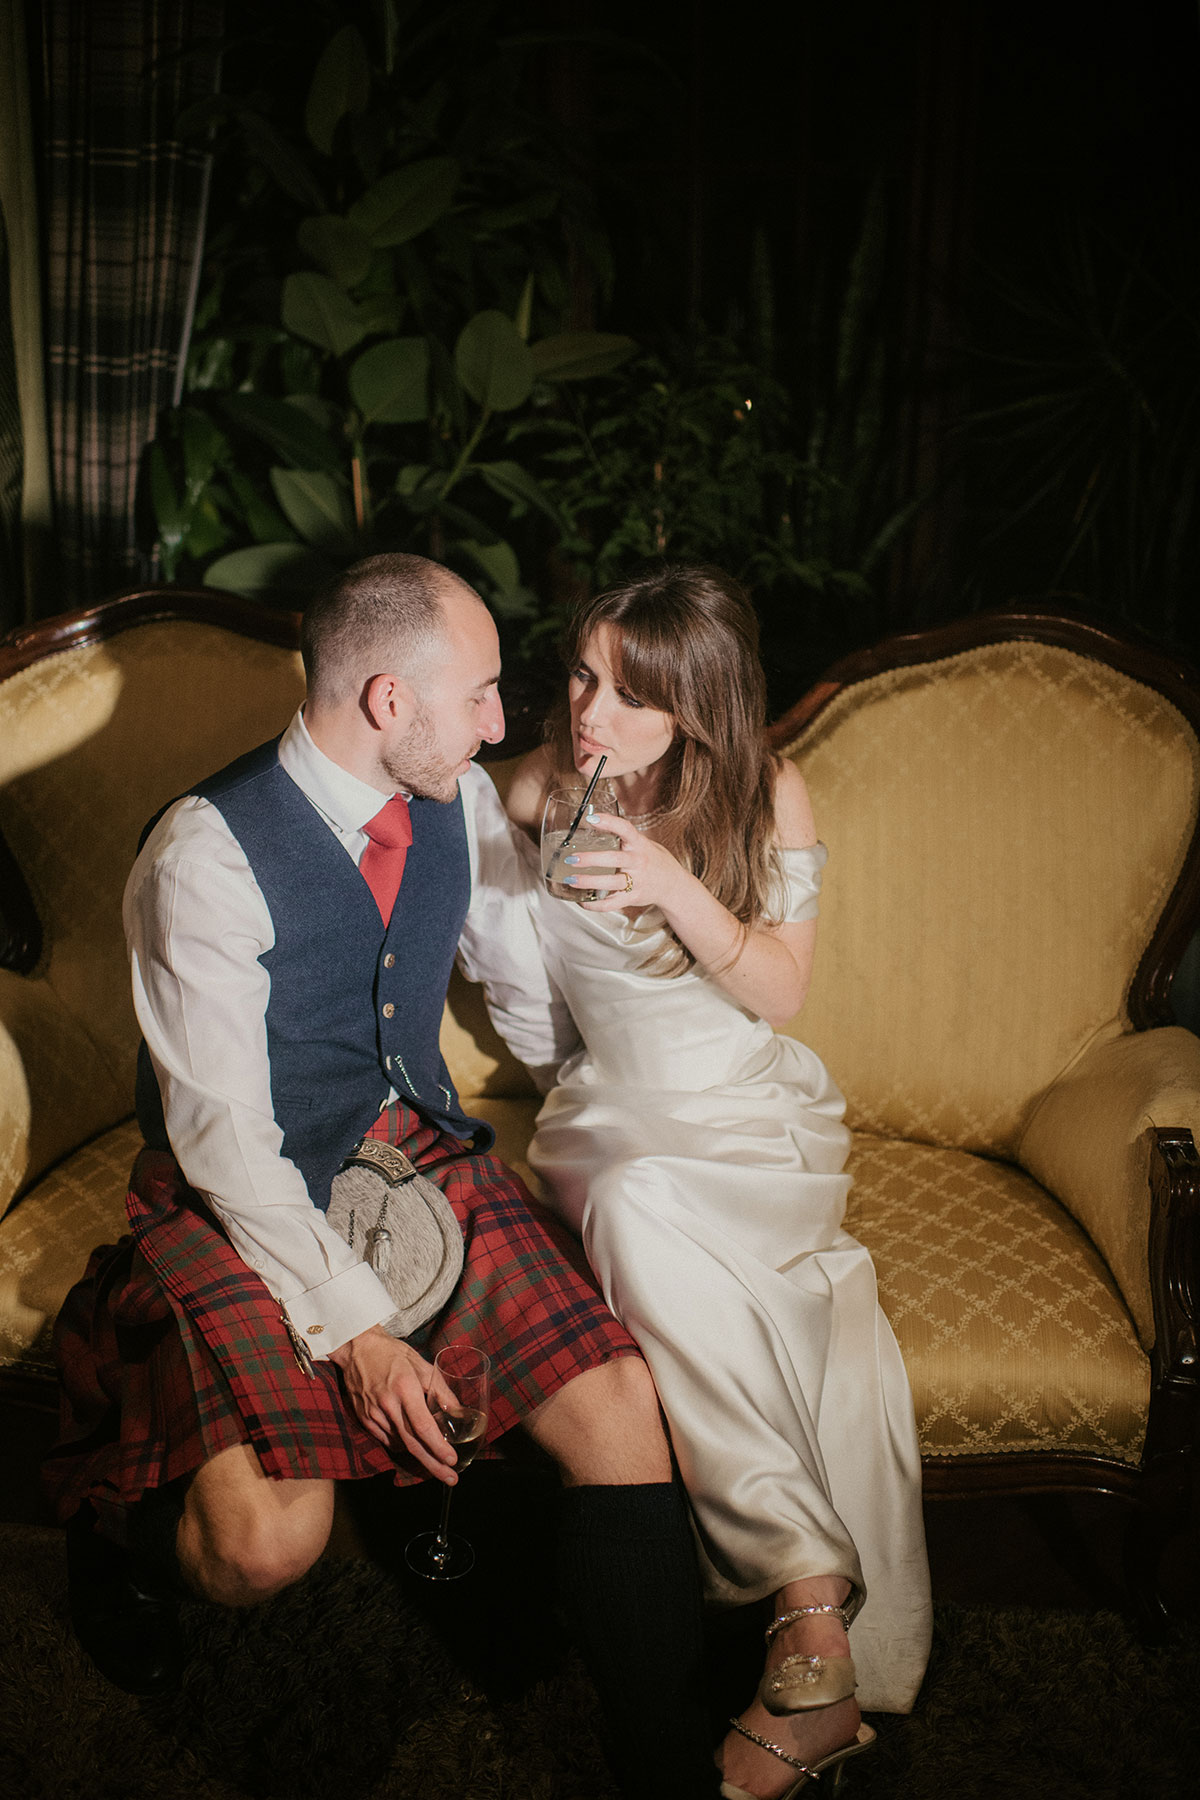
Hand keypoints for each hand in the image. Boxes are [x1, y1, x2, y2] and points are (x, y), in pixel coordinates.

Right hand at [329, 1326, 459, 1481]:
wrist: (357, 1347)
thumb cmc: (393, 1354)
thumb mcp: (422, 1364)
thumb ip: (440, 1390)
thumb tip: (457, 1412)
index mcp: (405, 1389)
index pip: (423, 1427)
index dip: (438, 1447)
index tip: (451, 1460)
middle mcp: (388, 1405)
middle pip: (412, 1444)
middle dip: (433, 1464)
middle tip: (450, 1478)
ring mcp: (373, 1414)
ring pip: (399, 1444)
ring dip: (419, 1456)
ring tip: (436, 1463)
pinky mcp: (364, 1418)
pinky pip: (386, 1439)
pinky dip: (402, 1445)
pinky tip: (413, 1445)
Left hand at [563, 812, 688, 913]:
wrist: (673, 885)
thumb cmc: (654, 860)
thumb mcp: (644, 843)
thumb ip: (623, 837)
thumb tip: (594, 824)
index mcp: (640, 845)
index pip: (626, 829)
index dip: (609, 822)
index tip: (591, 819)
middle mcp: (639, 862)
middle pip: (613, 859)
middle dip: (590, 858)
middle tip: (571, 858)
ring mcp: (637, 882)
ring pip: (611, 883)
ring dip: (588, 882)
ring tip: (570, 879)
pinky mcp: (633, 898)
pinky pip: (611, 904)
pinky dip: (594, 904)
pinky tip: (581, 900)